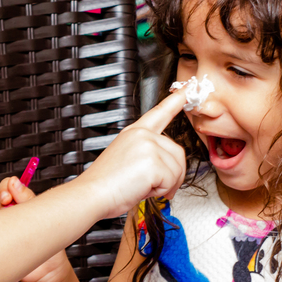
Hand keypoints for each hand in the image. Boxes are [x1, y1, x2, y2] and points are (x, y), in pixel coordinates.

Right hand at [0, 176, 70, 281]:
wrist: (47, 274)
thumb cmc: (51, 247)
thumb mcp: (44, 218)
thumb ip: (27, 198)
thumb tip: (14, 182)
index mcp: (24, 205)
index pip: (9, 187)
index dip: (7, 186)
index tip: (11, 193)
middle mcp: (10, 215)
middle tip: (6, 203)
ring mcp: (1, 229)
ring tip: (8, 224)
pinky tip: (0, 235)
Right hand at [80, 89, 188, 218]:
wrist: (92, 194)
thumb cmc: (105, 184)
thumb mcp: (126, 160)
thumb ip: (148, 155)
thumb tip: (167, 169)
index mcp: (134, 132)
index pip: (160, 112)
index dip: (177, 99)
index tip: (189, 86)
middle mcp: (143, 135)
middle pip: (178, 153)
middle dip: (172, 174)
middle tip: (153, 186)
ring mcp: (149, 146)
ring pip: (177, 169)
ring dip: (165, 185)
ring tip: (142, 187)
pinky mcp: (153, 162)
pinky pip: (172, 181)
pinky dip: (161, 191)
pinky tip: (142, 189)